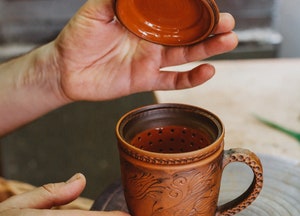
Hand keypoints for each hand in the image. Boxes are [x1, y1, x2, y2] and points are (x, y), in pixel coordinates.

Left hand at [54, 0, 237, 100]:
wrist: (67, 69)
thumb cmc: (79, 36)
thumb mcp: (96, 9)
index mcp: (143, 19)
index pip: (175, 12)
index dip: (194, 8)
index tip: (211, 2)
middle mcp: (151, 39)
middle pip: (186, 33)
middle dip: (209, 27)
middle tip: (228, 23)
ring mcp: (150, 60)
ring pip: (185, 55)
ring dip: (207, 50)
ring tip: (228, 41)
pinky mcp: (146, 80)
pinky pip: (172, 81)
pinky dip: (190, 78)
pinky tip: (207, 72)